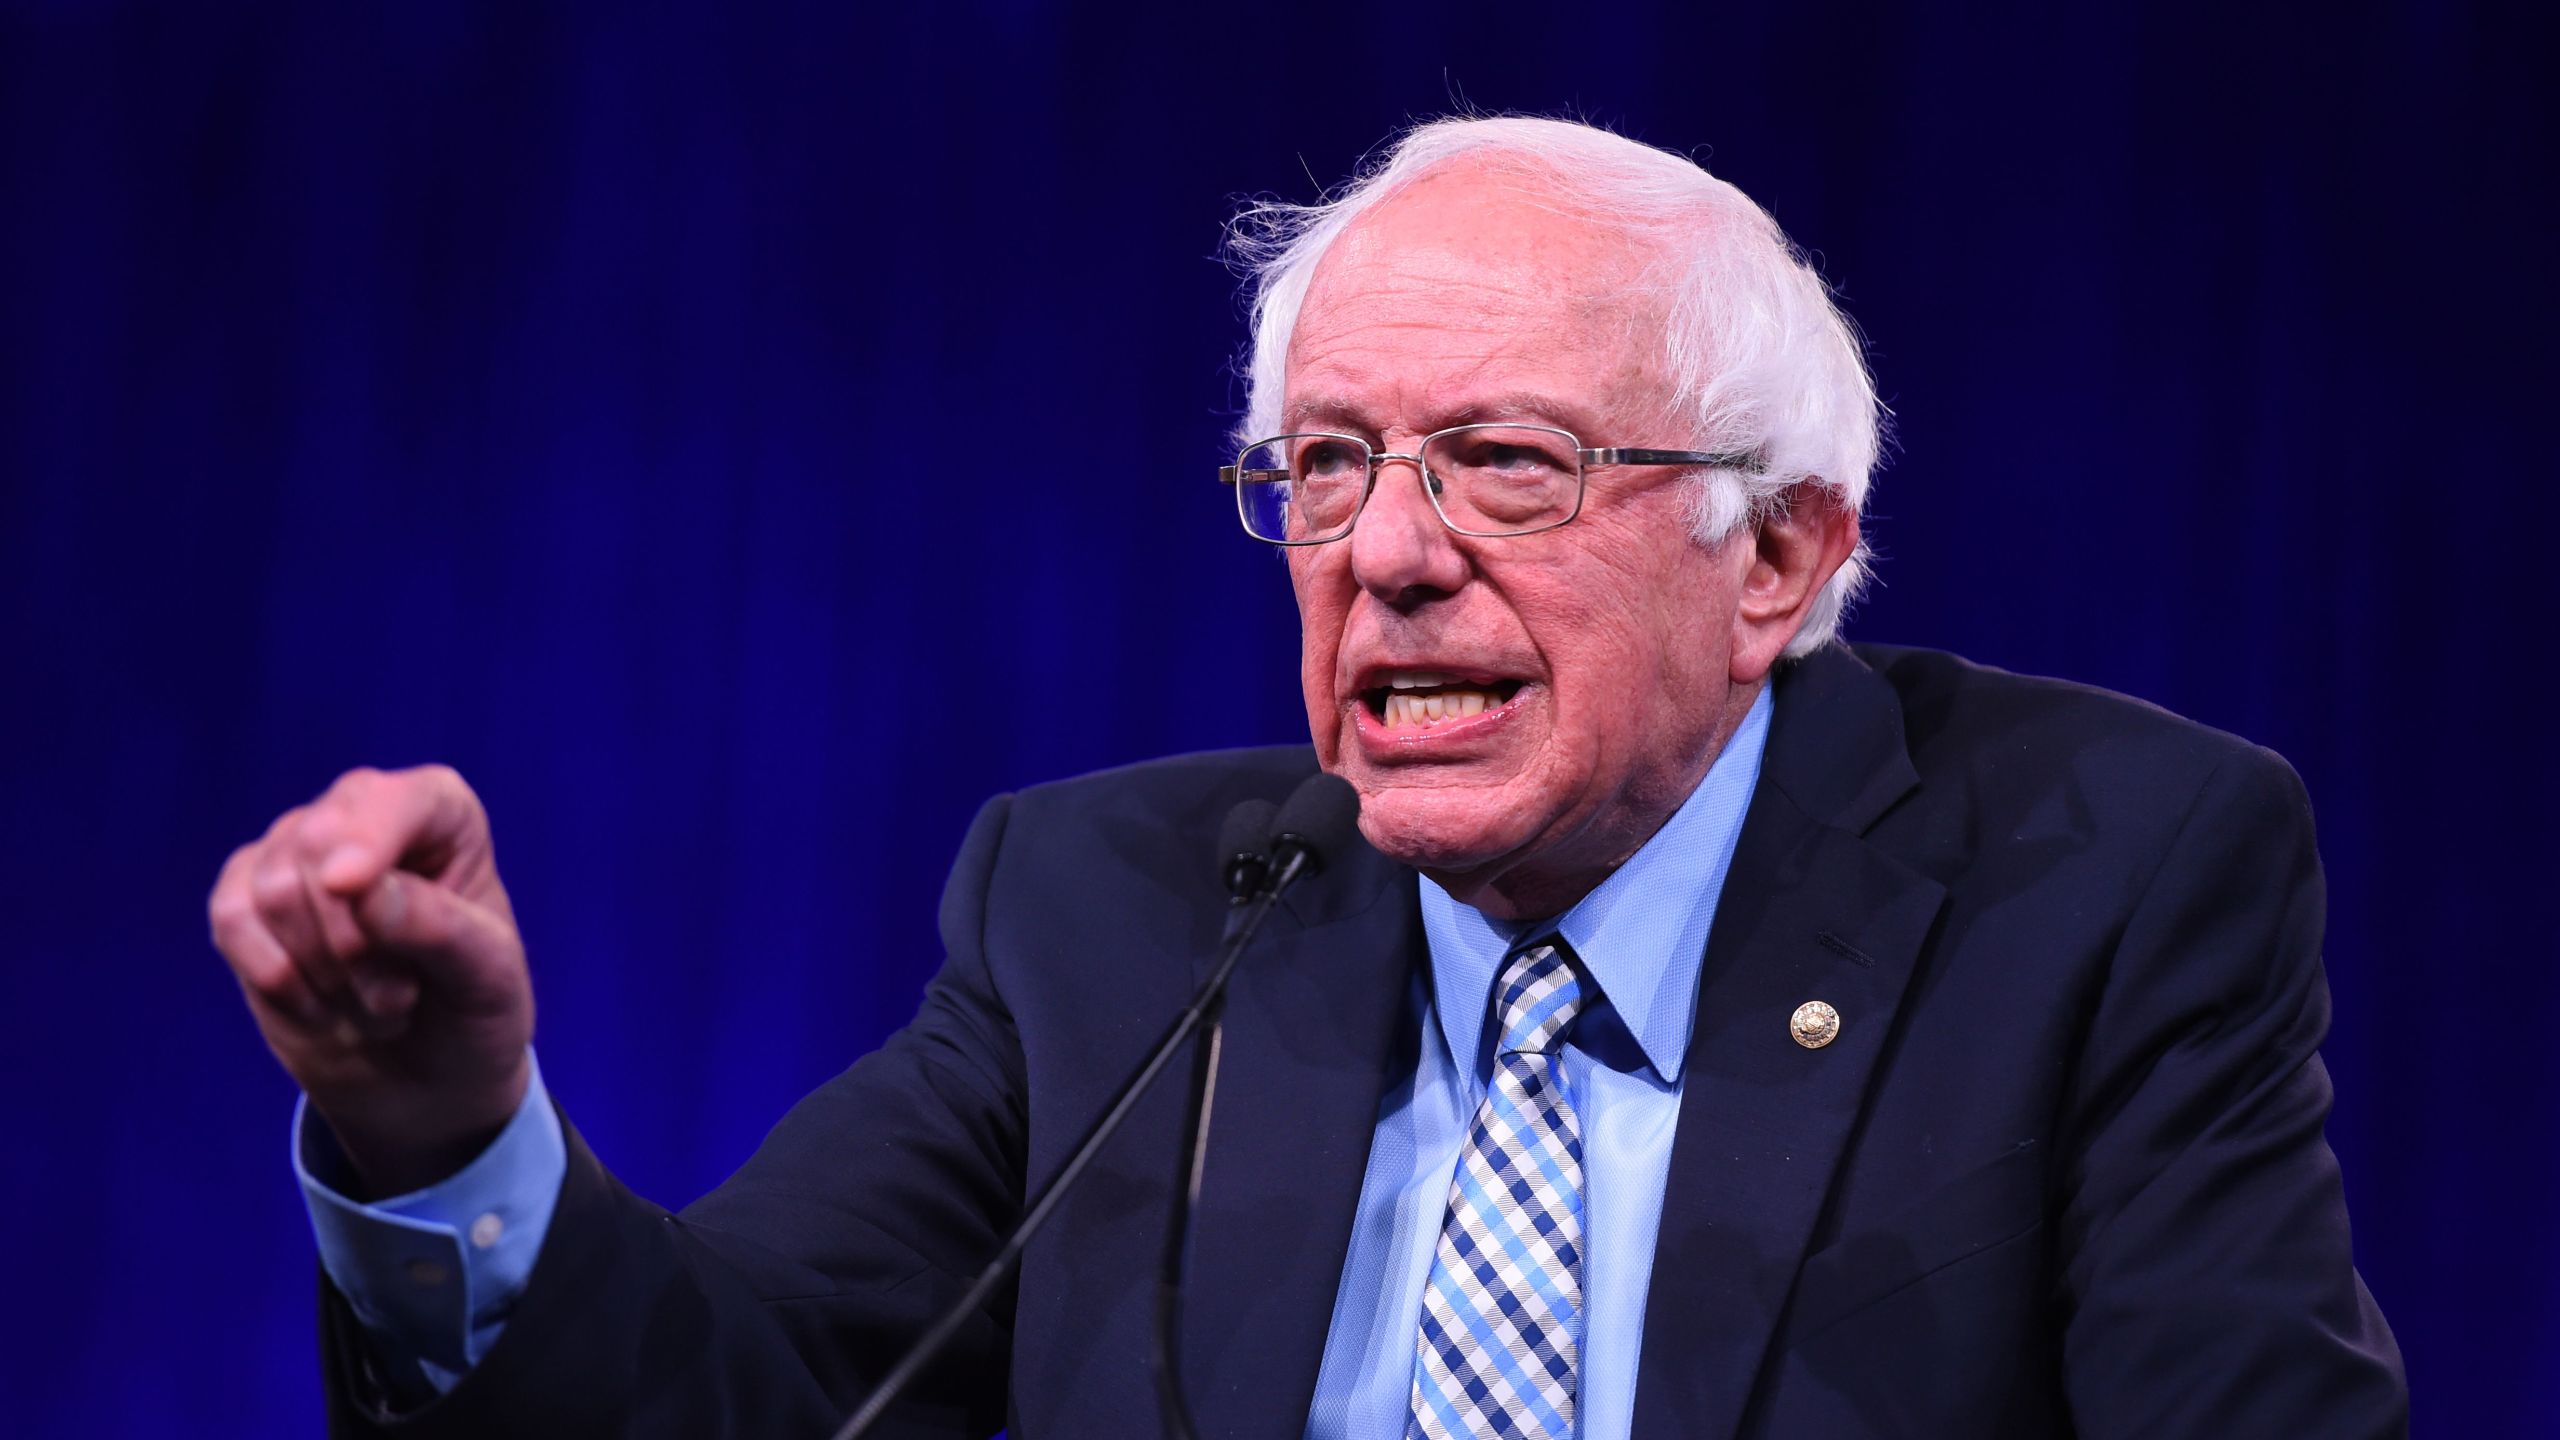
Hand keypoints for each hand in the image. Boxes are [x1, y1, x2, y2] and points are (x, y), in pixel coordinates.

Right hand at [209, 764, 534, 1196]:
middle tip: (398, 997)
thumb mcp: (487, 978)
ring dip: (322, 971)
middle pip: (317, 846)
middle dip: (353, 942)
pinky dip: (276, 978)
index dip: (367, 839)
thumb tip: (358, 887)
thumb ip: (437, 928)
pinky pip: (232, 919)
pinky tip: (319, 1005)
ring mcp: (296, 849)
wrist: (423, 1076)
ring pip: (272, 890)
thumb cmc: (471, 1011)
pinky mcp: (246, 895)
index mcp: (441, 811)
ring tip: (371, 1003)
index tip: (349, 885)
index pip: (392, 802)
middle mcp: (362, 812)